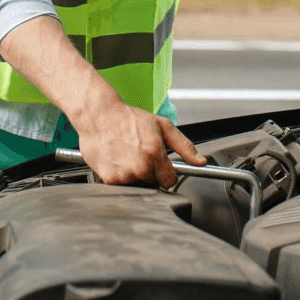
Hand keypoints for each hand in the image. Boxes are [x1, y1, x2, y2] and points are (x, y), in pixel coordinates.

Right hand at [71, 93, 206, 189]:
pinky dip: (119, 176)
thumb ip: (185, 146)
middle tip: (139, 154)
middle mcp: (140, 167)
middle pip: (153, 183)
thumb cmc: (128, 118)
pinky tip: (116, 160)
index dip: (166, 173)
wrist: (98, 114)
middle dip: (149, 172)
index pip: (170, 181)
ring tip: (126, 155)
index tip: (159, 165)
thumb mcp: (162, 126)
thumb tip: (201, 162)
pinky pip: (120, 185)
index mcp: (155, 154)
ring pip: (137, 185)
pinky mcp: (109, 179)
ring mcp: (123, 175)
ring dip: (134, 175)